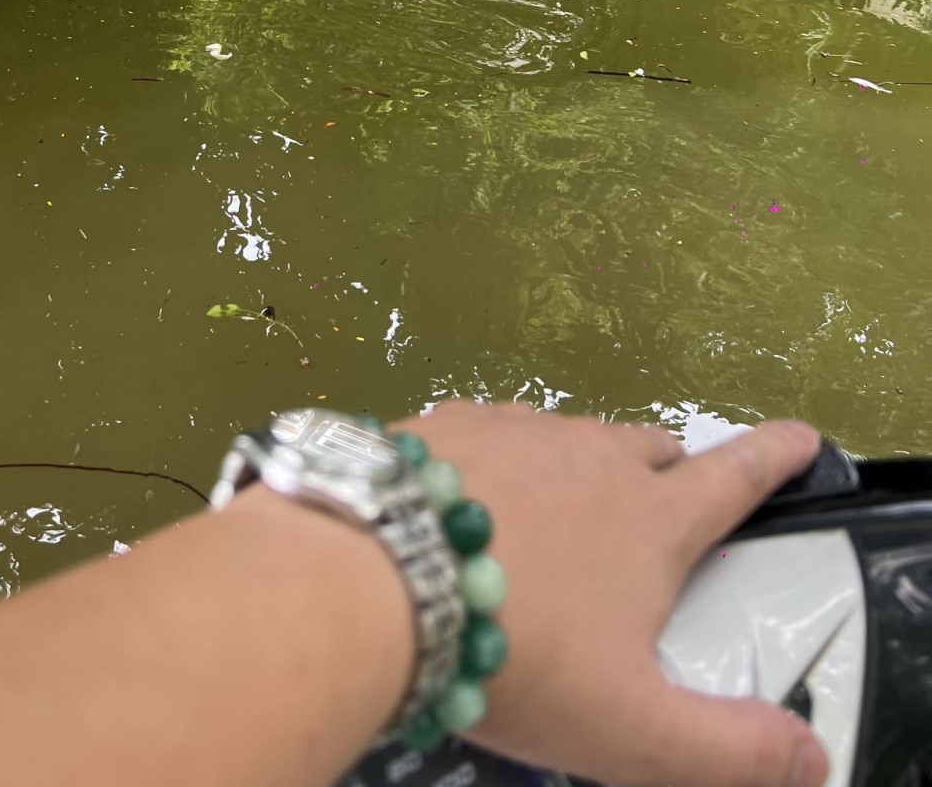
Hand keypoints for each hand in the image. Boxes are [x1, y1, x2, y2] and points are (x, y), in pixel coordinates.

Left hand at [406, 403, 827, 786]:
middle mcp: (591, 458)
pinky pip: (494, 431)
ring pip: (572, 437)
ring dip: (583, 468)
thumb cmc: (513, 655)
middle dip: (671, 472)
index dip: (773, 456)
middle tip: (665, 508)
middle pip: (652, 449)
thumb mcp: (635, 730)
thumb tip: (807, 758)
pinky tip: (477, 501)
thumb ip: (730, 750)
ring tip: (561, 520)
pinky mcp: (448, 424)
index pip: (735, 476)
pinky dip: (503, 460)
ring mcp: (516, 431)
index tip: (799, 436)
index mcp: (651, 520)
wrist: (370, 582)